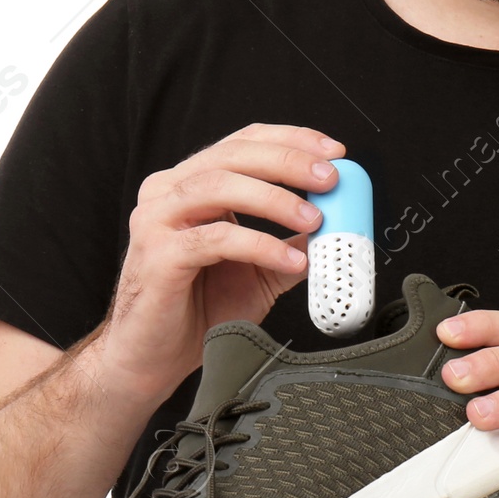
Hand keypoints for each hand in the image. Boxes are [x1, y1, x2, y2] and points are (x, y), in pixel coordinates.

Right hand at [93, 123, 341, 401]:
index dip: (291, 140)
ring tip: (316, 219)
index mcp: (190, 184)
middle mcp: (167, 192)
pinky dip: (260, 245)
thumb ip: (293, 240)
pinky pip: (216, 239)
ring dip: (275, 198)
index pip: (243, 142)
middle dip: (288, 161)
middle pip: (232, 155)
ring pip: (220, 187)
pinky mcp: (158, 255)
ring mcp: (157, 220)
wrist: (156, 357)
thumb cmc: (201, 308)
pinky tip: (290, 259)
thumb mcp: (261, 267)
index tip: (333, 151)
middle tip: (330, 178)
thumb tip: (341, 222)